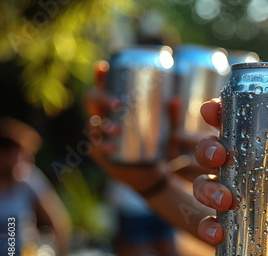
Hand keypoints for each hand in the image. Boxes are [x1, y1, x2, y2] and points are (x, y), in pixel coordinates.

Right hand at [84, 61, 165, 191]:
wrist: (152, 175)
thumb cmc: (157, 147)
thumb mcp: (169, 131)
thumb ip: (172, 117)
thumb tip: (175, 100)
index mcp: (113, 109)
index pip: (102, 88)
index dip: (99, 77)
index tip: (104, 67)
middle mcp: (102, 119)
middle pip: (92, 102)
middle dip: (102, 99)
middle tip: (119, 105)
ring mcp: (98, 136)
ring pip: (93, 125)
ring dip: (104, 125)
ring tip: (116, 129)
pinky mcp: (100, 155)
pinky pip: (96, 148)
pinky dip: (104, 147)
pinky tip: (112, 148)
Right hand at [193, 100, 267, 255]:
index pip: (241, 125)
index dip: (219, 114)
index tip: (211, 111)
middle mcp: (255, 175)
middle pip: (215, 154)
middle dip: (207, 149)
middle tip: (220, 156)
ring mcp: (247, 206)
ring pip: (208, 189)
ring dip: (205, 190)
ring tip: (225, 201)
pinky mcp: (245, 236)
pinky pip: (215, 229)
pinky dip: (207, 229)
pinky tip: (217, 234)